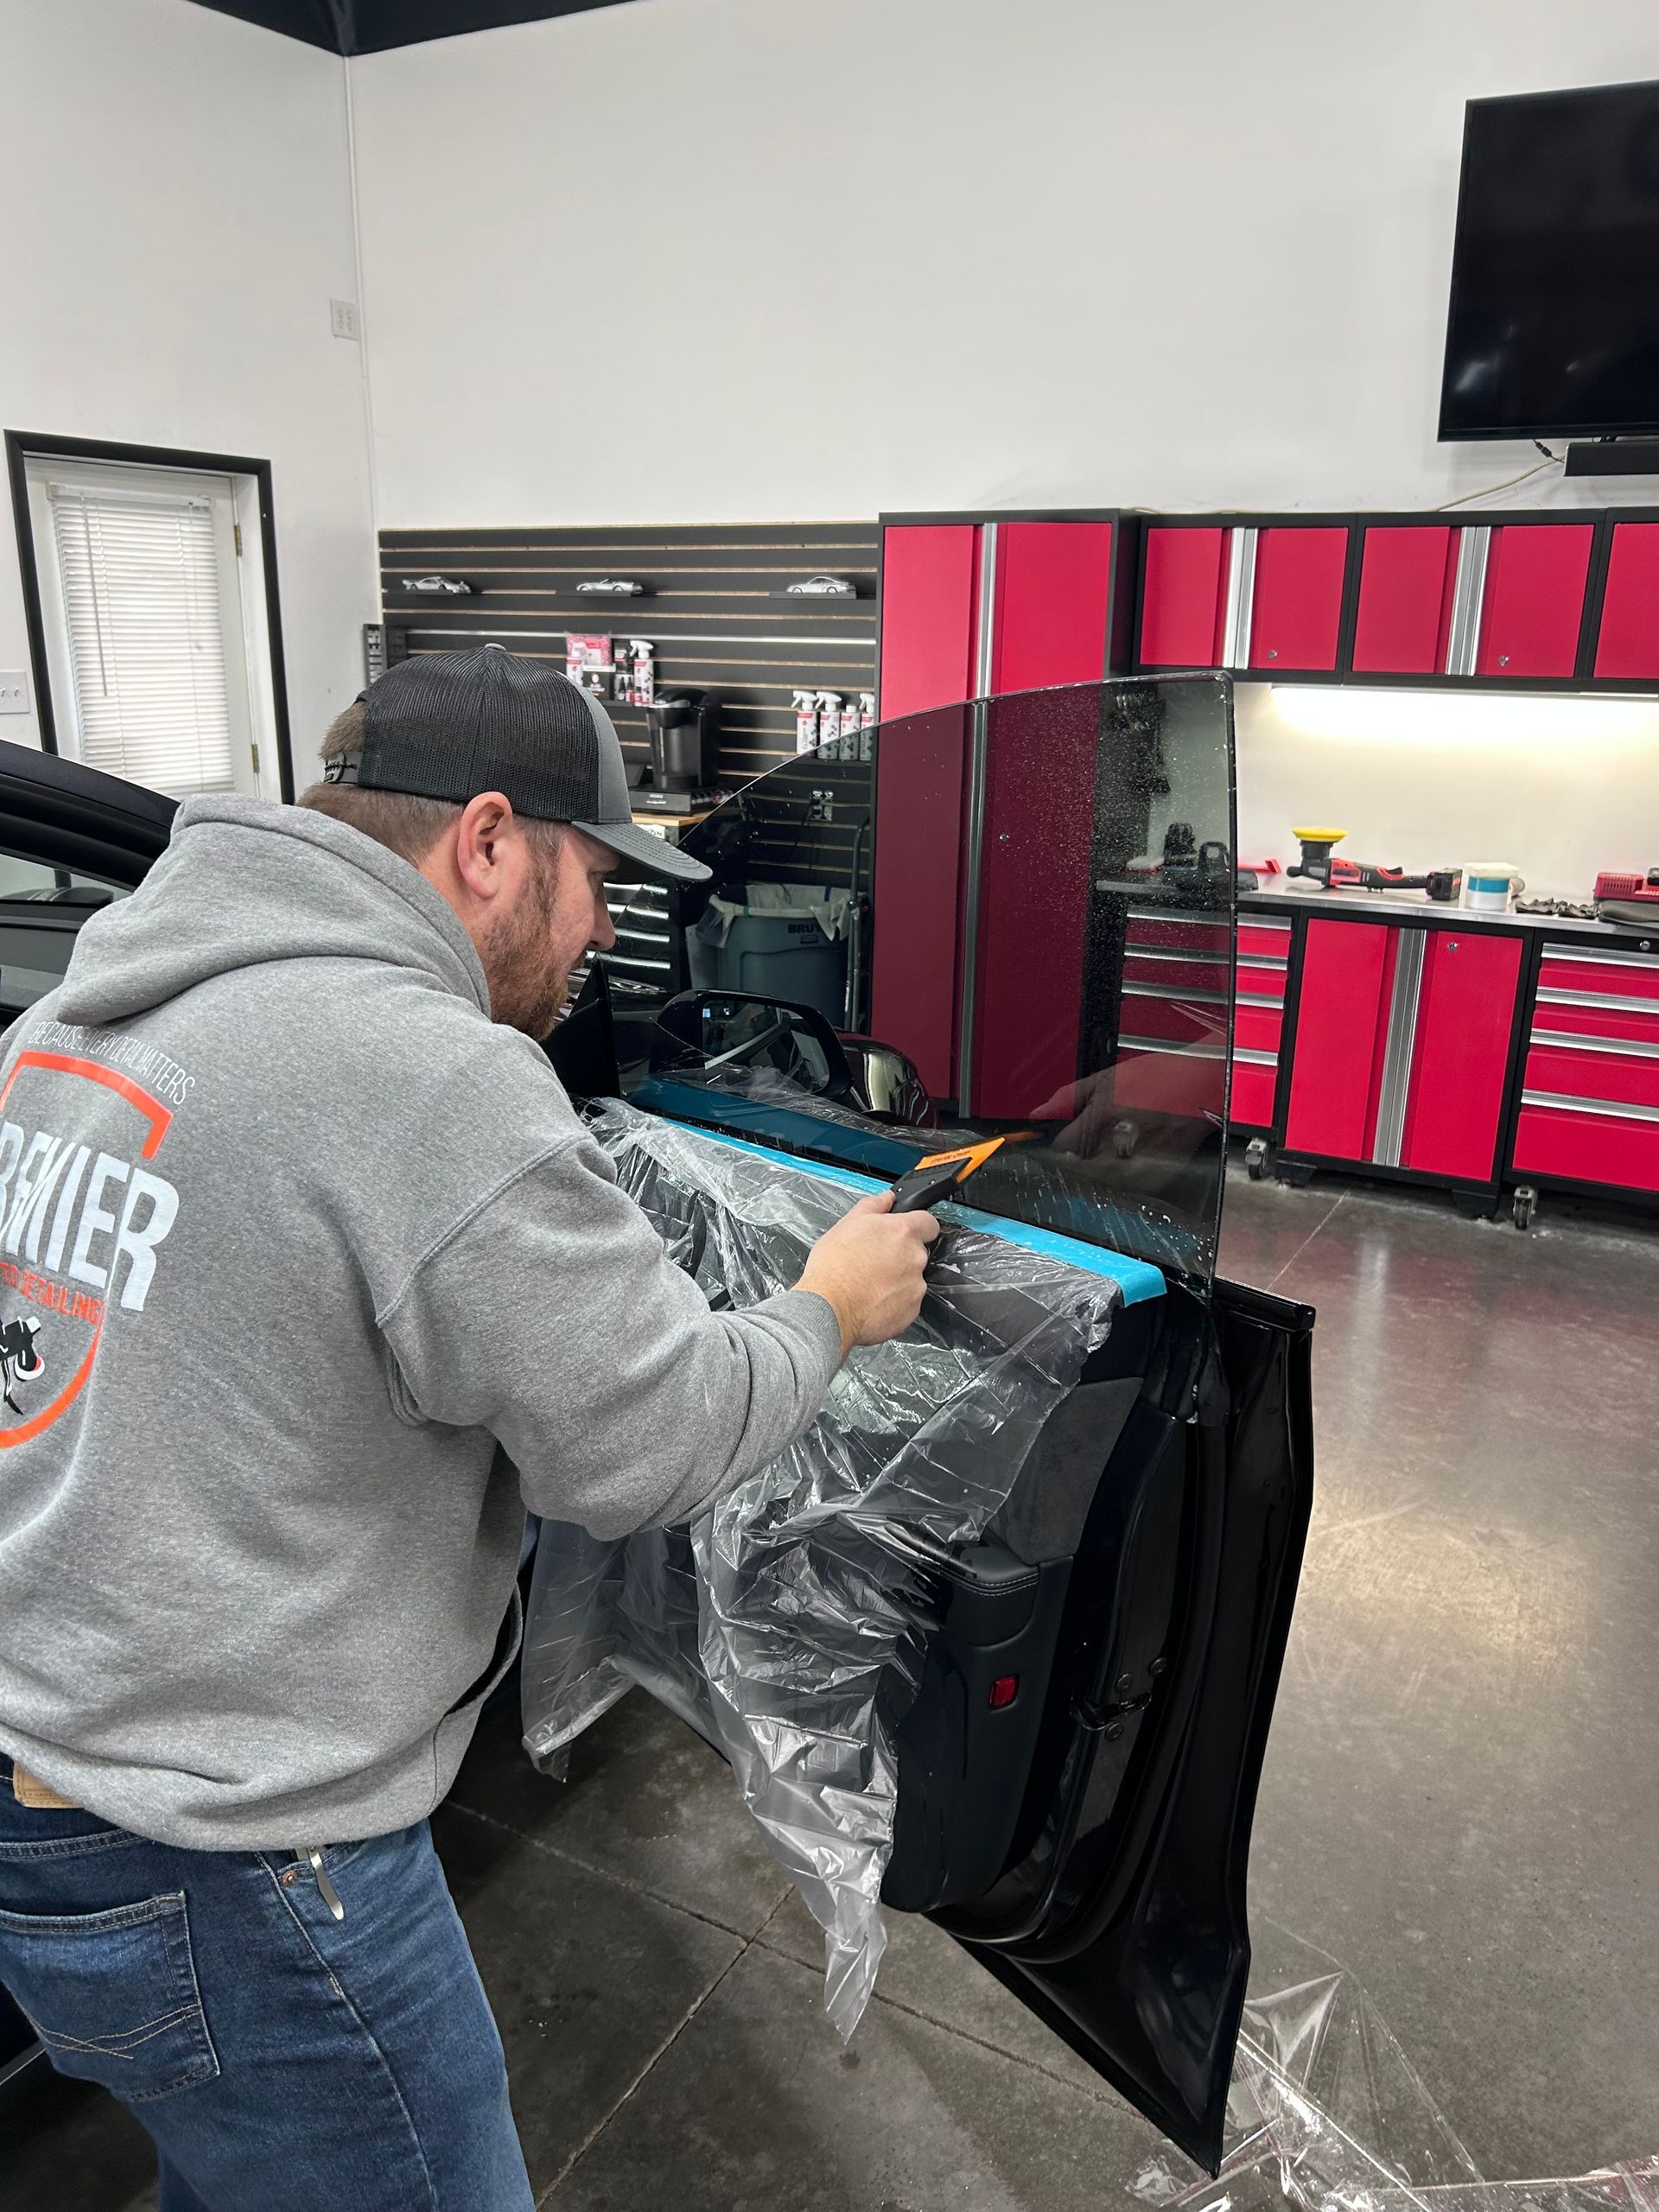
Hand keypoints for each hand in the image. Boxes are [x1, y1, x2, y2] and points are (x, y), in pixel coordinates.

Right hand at [795, 1191, 939, 1355]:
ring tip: (870, 1283)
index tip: (905, 1232)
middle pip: (917, 1252)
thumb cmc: (834, 1266)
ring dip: (897, 1279)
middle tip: (875, 1260)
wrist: (829, 1308)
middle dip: (901, 1255)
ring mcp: (916, 1286)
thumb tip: (886, 1198)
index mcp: (903, 1232)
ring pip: (912, 1278)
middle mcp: (915, 1258)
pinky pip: (907, 1301)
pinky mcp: (912, 1310)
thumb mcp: (847, 1224)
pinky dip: (894, 1301)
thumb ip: (873, 1206)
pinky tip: (873, 1299)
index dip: (918, 1225)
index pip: (929, 1222)